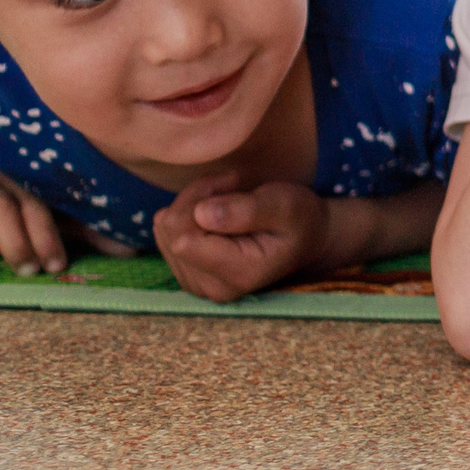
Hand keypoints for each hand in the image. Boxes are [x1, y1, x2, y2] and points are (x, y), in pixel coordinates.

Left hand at [153, 173, 329, 301]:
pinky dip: (186, 214)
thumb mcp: (284, 204)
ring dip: (192, 203)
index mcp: (238, 274)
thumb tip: (201, 214)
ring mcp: (197, 284)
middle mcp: (212, 288)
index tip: (232, 181)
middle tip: (231, 183)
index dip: (201, 198)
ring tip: (227, 198)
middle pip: (172, 231)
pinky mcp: (187, 275)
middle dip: (197, 197)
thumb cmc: (298, 218)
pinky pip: (165, 234)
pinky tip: (213, 211)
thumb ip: (246, 211)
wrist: (304, 238)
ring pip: (165, 230)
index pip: (184, 237)